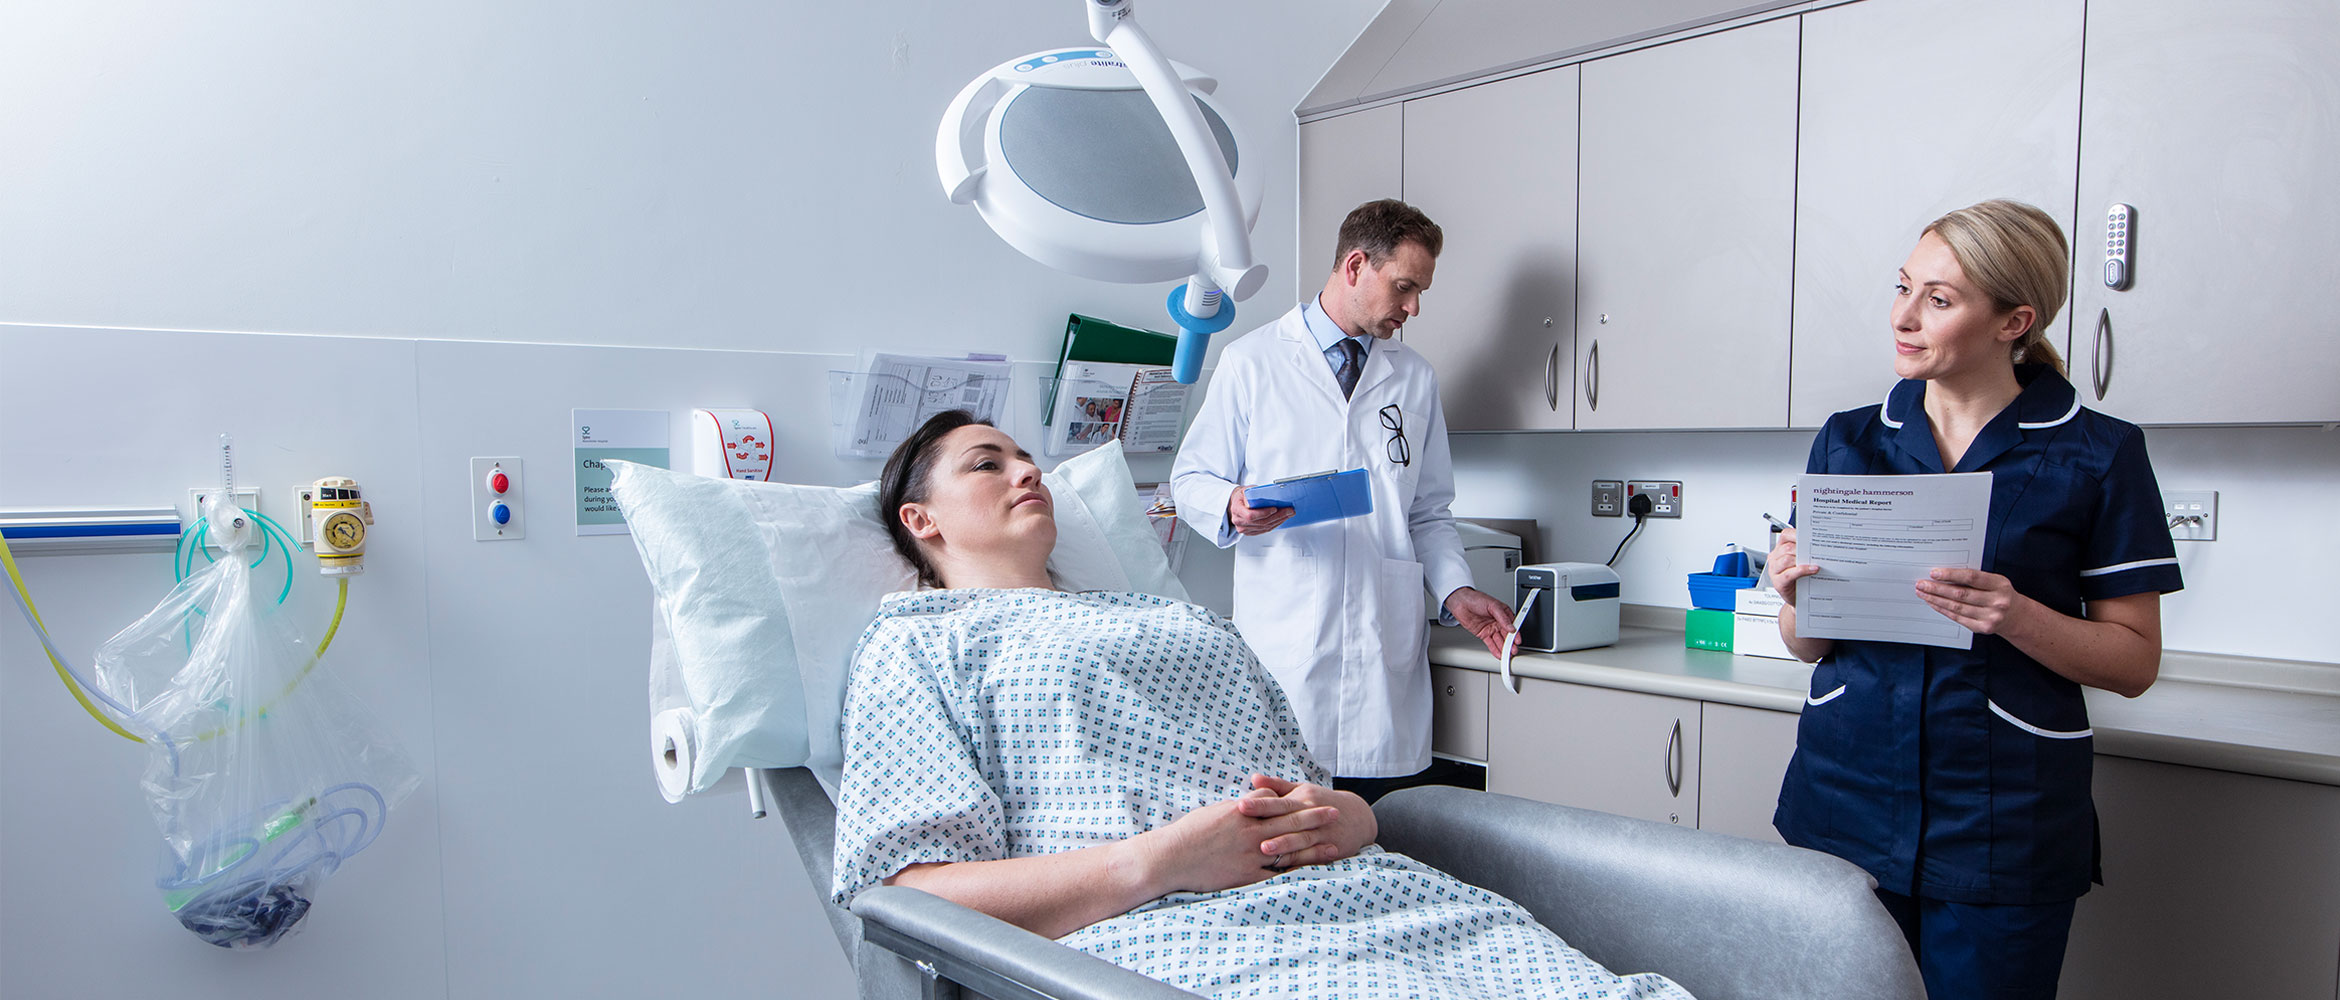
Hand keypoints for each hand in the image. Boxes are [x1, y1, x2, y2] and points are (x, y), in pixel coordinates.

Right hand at [1133, 791, 1340, 894]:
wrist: (1172, 857)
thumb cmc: (1190, 833)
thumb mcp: (1216, 812)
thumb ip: (1239, 809)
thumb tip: (1253, 803)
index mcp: (1243, 813)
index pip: (1277, 803)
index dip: (1299, 803)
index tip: (1318, 799)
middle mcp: (1251, 832)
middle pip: (1290, 823)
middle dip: (1315, 818)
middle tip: (1336, 814)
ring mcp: (1251, 854)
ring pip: (1289, 850)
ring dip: (1313, 848)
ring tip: (1333, 846)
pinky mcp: (1247, 875)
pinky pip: (1276, 874)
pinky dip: (1295, 873)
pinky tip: (1311, 873)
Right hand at [1226, 486, 1293, 535]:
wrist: (1236, 503)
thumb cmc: (1242, 496)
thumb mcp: (1246, 490)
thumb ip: (1253, 494)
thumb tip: (1266, 496)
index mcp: (1236, 509)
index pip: (1250, 515)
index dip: (1263, 513)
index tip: (1274, 509)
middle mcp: (1239, 521)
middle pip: (1261, 522)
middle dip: (1277, 516)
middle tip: (1288, 510)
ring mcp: (1244, 529)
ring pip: (1264, 527)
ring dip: (1278, 521)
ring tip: (1288, 514)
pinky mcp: (1250, 532)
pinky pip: (1264, 530)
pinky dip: (1274, 525)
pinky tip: (1281, 519)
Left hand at [1238, 774, 1375, 868]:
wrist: (1359, 816)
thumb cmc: (1322, 802)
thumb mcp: (1303, 790)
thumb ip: (1277, 787)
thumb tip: (1254, 779)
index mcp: (1302, 798)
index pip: (1278, 801)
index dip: (1260, 805)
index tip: (1240, 806)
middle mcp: (1312, 814)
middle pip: (1288, 820)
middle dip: (1267, 826)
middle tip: (1245, 830)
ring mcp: (1322, 833)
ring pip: (1301, 840)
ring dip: (1284, 845)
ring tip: (1264, 850)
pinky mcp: (1331, 849)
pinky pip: (1313, 857)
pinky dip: (1300, 862)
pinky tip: (1285, 869)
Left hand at [1444, 586, 1514, 657]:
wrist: (1460, 602)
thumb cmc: (1476, 599)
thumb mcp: (1493, 605)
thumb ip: (1503, 617)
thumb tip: (1511, 627)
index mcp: (1503, 613)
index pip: (1512, 625)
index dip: (1516, 634)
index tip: (1517, 641)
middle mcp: (1498, 622)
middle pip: (1506, 635)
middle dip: (1510, 643)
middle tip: (1513, 650)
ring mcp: (1490, 628)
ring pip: (1499, 640)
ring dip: (1503, 648)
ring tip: (1507, 655)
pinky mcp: (1483, 634)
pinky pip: (1490, 643)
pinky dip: (1495, 649)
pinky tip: (1499, 654)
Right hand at [1766, 526, 1820, 602]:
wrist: (1800, 598)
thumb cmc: (1802, 579)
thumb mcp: (1803, 561)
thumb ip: (1806, 552)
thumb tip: (1819, 544)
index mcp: (1780, 549)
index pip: (1786, 535)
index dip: (1797, 534)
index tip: (1810, 536)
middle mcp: (1775, 558)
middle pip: (1787, 548)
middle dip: (1803, 549)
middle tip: (1816, 552)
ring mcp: (1775, 570)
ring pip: (1786, 559)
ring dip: (1802, 560)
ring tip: (1816, 563)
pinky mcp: (1778, 582)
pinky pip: (1789, 574)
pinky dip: (1802, 570)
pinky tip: (1813, 570)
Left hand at [1916, 567, 2032, 634]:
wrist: (2016, 616)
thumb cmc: (1999, 593)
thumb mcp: (1994, 581)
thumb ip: (1974, 578)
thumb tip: (1942, 575)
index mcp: (2000, 585)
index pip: (1972, 578)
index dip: (1951, 575)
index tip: (1933, 573)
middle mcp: (1997, 602)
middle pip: (1961, 594)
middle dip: (1937, 588)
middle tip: (1921, 584)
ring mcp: (1991, 617)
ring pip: (1957, 607)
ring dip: (1936, 600)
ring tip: (1923, 593)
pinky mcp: (1983, 628)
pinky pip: (1958, 618)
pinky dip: (1943, 610)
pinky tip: (1933, 603)